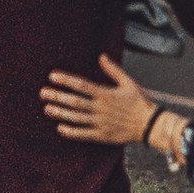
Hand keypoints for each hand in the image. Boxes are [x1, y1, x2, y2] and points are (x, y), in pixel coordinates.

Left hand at [43, 54, 176, 151]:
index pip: (82, 85)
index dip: (66, 80)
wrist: (149, 125)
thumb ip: (113, 70)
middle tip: (43, 93)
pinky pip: (84, 134)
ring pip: (76, 117)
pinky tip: (60, 128)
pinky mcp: (102, 136)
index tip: (52, 77)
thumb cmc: (139, 102)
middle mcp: (101, 109)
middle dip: (58, 97)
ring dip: (61, 113)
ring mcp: (101, 123)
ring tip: (47, 108)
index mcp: (106, 94)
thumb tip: (101, 56)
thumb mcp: (128, 82)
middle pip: (75, 102)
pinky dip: (71, 132)